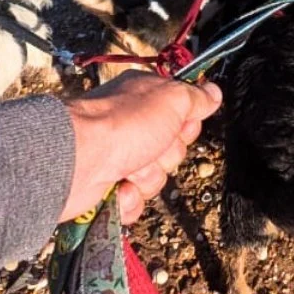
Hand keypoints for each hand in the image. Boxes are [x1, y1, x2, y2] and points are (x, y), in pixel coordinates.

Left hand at [61, 71, 221, 223]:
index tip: (181, 126)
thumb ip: (195, 97)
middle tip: (150, 148)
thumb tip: (215, 91)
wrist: (78, 161)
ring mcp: (118, 156)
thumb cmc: (126, 125)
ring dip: (146, 177)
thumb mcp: (171, 100)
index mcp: (144, 98)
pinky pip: (135, 201)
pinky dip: (129, 199)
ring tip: (128, 170)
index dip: (186, 125)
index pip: (182, 114)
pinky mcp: (108, 187)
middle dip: (166, 154)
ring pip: (155, 177)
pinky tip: (119, 189)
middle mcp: (131, 125)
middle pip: (172, 149)